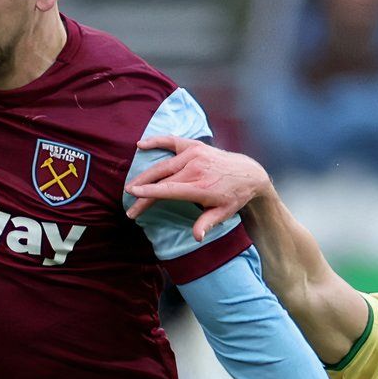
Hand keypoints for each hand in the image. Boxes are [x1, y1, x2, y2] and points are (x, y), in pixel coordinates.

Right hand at [123, 136, 270, 240]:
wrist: (249, 174)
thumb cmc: (233, 196)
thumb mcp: (223, 213)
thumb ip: (207, 223)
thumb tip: (197, 237)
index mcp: (200, 186)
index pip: (168, 189)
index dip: (148, 192)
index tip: (133, 195)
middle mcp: (195, 168)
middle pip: (160, 179)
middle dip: (142, 191)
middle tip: (128, 203)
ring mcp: (194, 154)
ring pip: (162, 164)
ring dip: (145, 175)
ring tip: (131, 185)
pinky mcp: (195, 145)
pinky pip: (171, 141)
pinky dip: (156, 141)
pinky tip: (140, 144)